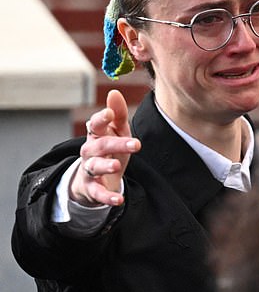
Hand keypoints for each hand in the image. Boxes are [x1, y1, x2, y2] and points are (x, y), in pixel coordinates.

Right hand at [70, 90, 140, 206]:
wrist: (93, 178)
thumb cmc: (109, 149)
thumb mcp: (116, 132)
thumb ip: (118, 114)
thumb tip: (114, 91)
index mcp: (96, 135)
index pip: (95, 124)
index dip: (101, 119)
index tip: (110, 113)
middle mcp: (90, 151)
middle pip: (101, 145)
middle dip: (117, 144)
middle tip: (136, 144)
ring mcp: (89, 169)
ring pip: (94, 166)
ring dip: (105, 166)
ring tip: (116, 167)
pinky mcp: (91, 188)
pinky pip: (98, 193)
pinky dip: (107, 197)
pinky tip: (119, 199)